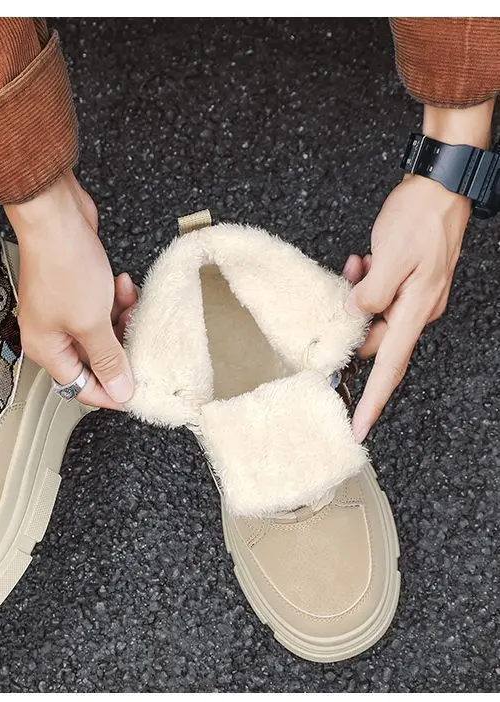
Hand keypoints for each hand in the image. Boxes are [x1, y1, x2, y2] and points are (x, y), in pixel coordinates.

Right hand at [4, 170, 136, 409]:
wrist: (55, 215)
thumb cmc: (62, 263)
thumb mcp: (92, 322)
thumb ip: (108, 359)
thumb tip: (118, 390)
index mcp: (47, 348)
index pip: (80, 386)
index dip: (109, 391)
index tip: (136, 391)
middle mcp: (51, 332)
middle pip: (93, 359)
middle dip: (120, 347)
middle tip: (140, 340)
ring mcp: (62, 310)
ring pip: (101, 330)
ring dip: (121, 319)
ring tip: (130, 304)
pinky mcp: (75, 289)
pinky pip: (101, 306)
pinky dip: (115, 298)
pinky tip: (120, 283)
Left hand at [342, 175, 468, 441]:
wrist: (440, 187)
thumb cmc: (418, 218)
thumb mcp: (387, 258)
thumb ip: (369, 295)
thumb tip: (355, 315)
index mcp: (415, 311)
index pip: (389, 368)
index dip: (372, 401)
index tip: (359, 428)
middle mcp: (418, 311)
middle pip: (374, 340)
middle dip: (353, 322)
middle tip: (348, 285)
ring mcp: (416, 298)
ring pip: (373, 315)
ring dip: (358, 296)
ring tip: (359, 263)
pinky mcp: (411, 284)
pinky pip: (380, 296)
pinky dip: (366, 284)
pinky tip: (363, 261)